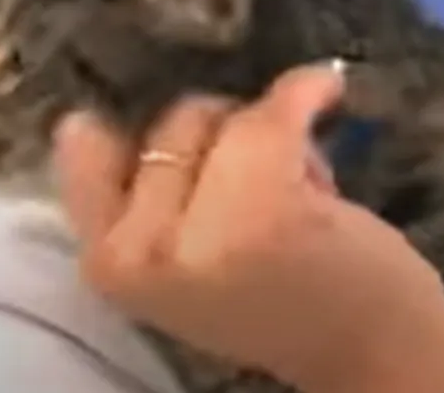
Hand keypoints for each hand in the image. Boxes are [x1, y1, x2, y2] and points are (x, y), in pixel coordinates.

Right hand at [52, 63, 443, 392]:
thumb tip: (77, 124)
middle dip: (223, 134)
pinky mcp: (268, 209)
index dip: (132, 133)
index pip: (83, 158)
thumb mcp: (182, 263)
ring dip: (268, 129)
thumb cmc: (281, 302)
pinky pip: (277, 111)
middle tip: (263, 180)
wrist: (367, 354)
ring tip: (300, 180)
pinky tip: (326, 88)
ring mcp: (203, 231)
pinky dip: (306, 91)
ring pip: (226, 118)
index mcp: (110, 265)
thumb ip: (142, 205)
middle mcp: (140, 252)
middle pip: (170, 125)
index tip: (177, 143)